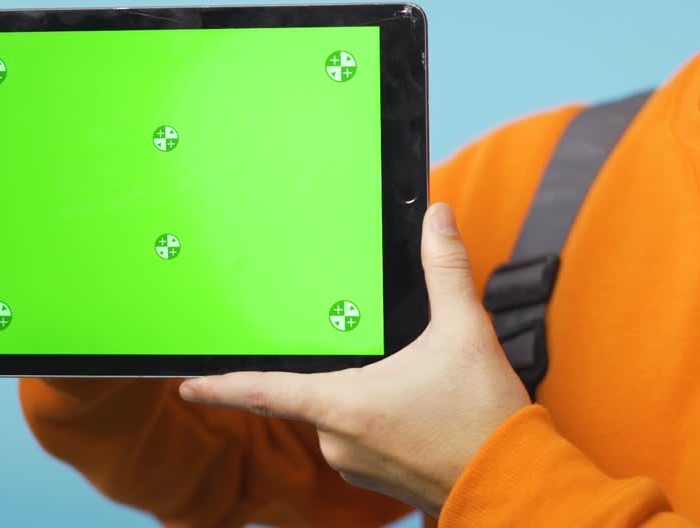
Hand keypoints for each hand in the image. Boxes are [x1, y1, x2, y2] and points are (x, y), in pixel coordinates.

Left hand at [179, 203, 531, 515]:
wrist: (511, 479)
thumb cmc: (483, 418)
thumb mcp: (465, 331)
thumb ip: (445, 270)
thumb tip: (438, 219)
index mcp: (345, 405)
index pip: (265, 390)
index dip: (221, 385)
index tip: (187, 385)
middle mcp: (339, 440)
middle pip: (316, 392)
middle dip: (340, 369)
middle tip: (383, 357)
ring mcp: (356, 463)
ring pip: (342, 413)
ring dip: (366, 393)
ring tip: (417, 384)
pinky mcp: (377, 475)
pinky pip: (361, 435)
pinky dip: (381, 415)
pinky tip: (418, 405)